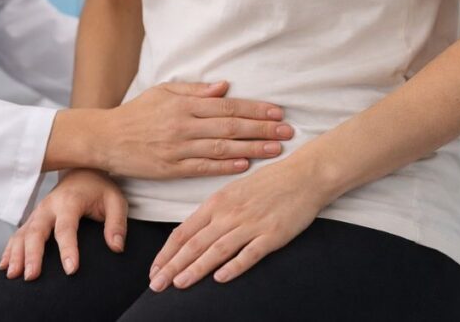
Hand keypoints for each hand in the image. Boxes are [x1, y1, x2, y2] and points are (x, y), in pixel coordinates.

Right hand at [0, 169, 125, 280]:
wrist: (82, 172)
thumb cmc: (100, 189)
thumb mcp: (116, 201)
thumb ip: (117, 224)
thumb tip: (116, 247)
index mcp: (70, 201)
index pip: (66, 227)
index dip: (68, 248)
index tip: (71, 269)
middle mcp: (49, 206)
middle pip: (37, 231)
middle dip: (32, 254)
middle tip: (31, 276)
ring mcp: (38, 212)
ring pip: (23, 233)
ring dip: (16, 254)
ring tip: (13, 275)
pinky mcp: (33, 218)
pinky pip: (18, 234)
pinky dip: (10, 250)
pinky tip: (5, 266)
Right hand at [101, 81, 293, 178]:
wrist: (105, 138)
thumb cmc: (136, 113)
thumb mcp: (163, 91)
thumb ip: (195, 90)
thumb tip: (224, 86)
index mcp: (183, 104)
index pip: (226, 106)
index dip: (254, 109)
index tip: (277, 112)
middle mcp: (183, 125)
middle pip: (230, 126)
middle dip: (262, 128)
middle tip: (288, 131)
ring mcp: (178, 148)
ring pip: (221, 148)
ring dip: (251, 148)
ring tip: (275, 149)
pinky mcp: (170, 168)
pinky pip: (203, 167)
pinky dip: (225, 167)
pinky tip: (245, 165)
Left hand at [148, 157, 329, 290]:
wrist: (304, 175)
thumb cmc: (268, 183)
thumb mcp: (233, 192)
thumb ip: (213, 213)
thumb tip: (193, 233)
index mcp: (216, 202)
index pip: (183, 231)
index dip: (166, 252)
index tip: (155, 269)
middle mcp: (229, 213)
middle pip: (194, 243)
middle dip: (173, 266)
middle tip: (157, 284)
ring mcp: (250, 224)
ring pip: (217, 250)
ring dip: (196, 269)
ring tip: (179, 284)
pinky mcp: (272, 234)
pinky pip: (250, 253)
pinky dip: (234, 267)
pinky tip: (220, 279)